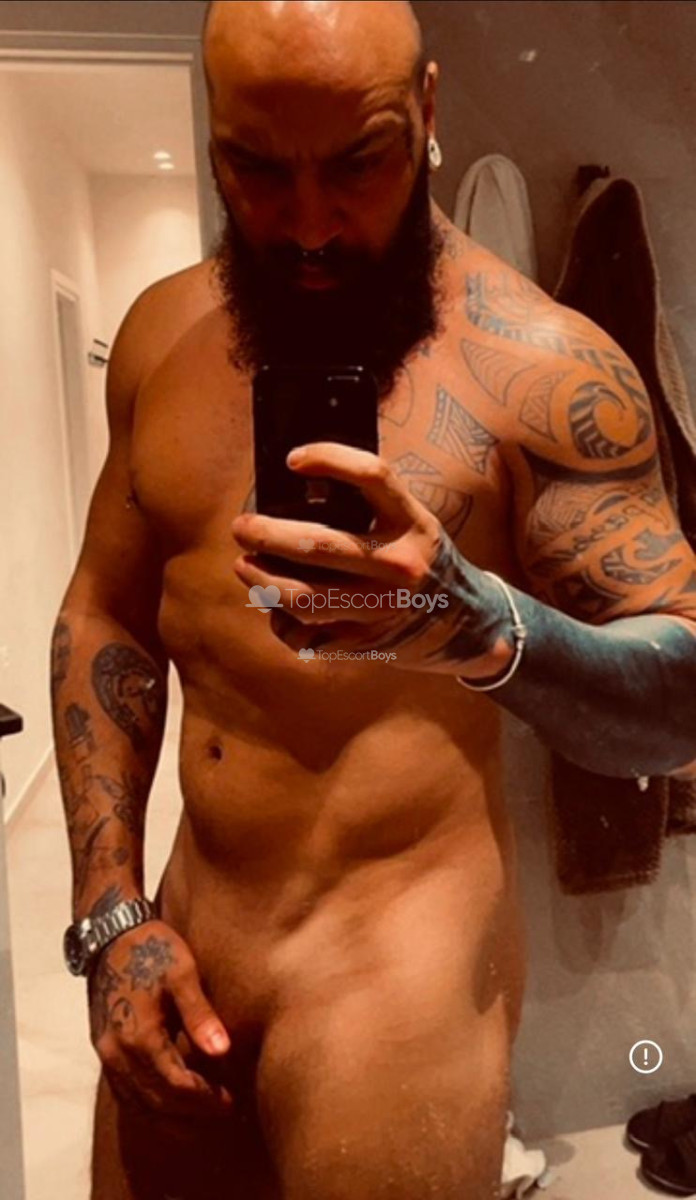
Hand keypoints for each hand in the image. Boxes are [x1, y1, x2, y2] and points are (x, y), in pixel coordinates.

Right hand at [88, 919, 232, 1117]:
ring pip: (138, 1104)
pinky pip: (124, 1094)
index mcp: (140, 1035)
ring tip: (202, 1120)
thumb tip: (222, 1051)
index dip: (205, 1099)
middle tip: (224, 1113)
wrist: (111, 935)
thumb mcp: (182, 974)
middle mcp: (118, 1053)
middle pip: (157, 1102)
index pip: (176, 1085)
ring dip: (171, 1118)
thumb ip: (200, 1014)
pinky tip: (169, 1108)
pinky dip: (148, 1107)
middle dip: (192, 1114)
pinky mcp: (104, 1051)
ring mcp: (107, 1055)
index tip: (230, 1101)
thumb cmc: (153, 949)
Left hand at [231, 443, 511, 676]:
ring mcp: (381, 609)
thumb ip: (369, 509)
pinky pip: (307, 633)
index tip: (292, 460)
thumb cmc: (424, 561)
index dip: (329, 459)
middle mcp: (399, 565)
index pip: (372, 476)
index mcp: (413, 524)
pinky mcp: (366, 641)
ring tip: (245, 565)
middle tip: (242, 527)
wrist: (465, 625)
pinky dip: (281, 620)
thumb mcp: (412, 525)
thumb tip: (294, 490)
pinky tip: (274, 605)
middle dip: (265, 534)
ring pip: (302, 597)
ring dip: (261, 580)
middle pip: (316, 545)